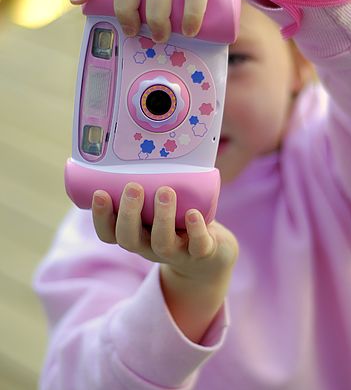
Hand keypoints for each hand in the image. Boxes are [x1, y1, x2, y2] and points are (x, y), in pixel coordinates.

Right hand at [92, 183, 238, 282]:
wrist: (211, 254)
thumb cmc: (177, 221)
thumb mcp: (158, 206)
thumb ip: (148, 182)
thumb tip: (141, 135)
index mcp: (135, 235)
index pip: (109, 234)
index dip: (101, 217)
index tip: (100, 193)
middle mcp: (150, 247)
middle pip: (130, 239)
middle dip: (129, 213)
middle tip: (133, 187)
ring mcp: (176, 253)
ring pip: (163, 243)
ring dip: (162, 216)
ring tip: (165, 190)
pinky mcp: (202, 253)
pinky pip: (198, 246)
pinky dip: (195, 230)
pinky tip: (193, 213)